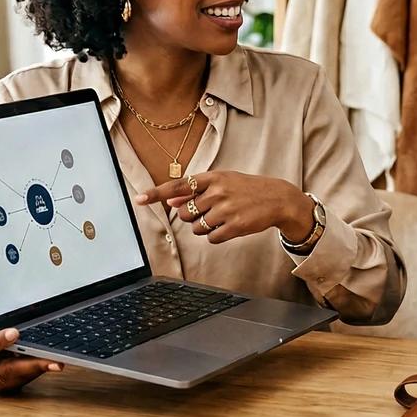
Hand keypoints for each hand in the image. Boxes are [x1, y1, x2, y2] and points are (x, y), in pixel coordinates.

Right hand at [0, 304, 59, 393]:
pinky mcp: (5, 388)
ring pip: (16, 377)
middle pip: (3, 370)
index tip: (14, 333)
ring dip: (37, 370)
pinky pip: (23, 380)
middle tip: (47, 358)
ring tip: (57, 362)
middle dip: (26, 364)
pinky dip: (38, 372)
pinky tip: (53, 364)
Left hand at [135, 171, 313, 244]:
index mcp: (212, 178)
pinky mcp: (234, 226)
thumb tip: (171, 202)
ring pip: (197, 228)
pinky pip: (212, 238)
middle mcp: (217, 192)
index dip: (156, 193)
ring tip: (222, 217)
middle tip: (210, 210)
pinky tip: (230, 226)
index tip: (139, 199)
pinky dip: (217, 236)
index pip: (178, 186)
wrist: (277, 198)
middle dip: (193, 216)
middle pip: (186, 213)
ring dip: (205, 227)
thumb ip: (196, 191)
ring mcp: (226, 210)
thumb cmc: (246, 189)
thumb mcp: (222, 182)